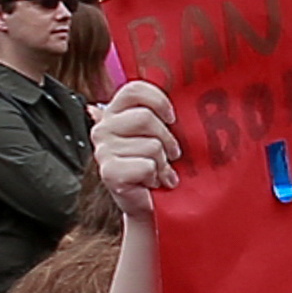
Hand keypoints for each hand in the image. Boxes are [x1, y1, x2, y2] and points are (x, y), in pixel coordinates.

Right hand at [92, 78, 181, 214]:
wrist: (145, 202)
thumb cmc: (153, 164)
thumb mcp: (157, 134)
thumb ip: (159, 114)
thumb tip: (188, 98)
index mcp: (113, 112)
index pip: (134, 90)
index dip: (158, 100)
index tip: (171, 118)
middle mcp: (103, 128)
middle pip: (145, 117)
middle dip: (167, 139)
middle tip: (172, 154)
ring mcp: (103, 151)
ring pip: (151, 145)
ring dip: (163, 163)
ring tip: (159, 171)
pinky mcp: (109, 172)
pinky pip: (147, 165)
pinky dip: (156, 176)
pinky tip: (150, 181)